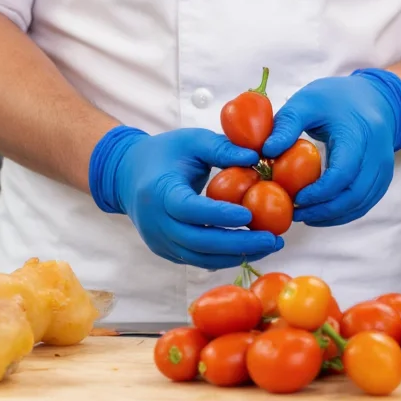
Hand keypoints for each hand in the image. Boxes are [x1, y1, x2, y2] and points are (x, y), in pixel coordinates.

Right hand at [89, 126, 283, 268]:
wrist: (127, 174)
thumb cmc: (165, 152)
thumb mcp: (191, 140)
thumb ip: (222, 147)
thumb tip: (256, 158)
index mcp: (158, 192)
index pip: (189, 209)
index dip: (219, 214)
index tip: (250, 214)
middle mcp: (156, 222)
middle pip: (199, 241)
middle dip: (239, 244)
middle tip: (273, 239)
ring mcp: (159, 241)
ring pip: (200, 257)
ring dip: (236, 255)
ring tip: (268, 246)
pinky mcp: (165, 251)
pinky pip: (197, 259)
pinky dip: (224, 257)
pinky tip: (250, 249)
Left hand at [262, 68, 400, 226]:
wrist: (375, 98)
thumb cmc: (335, 99)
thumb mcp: (307, 102)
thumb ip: (286, 125)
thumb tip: (265, 152)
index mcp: (359, 135)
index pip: (343, 173)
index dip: (319, 192)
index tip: (295, 199)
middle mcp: (377, 154)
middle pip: (354, 195)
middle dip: (323, 210)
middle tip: (295, 214)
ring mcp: (384, 168)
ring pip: (361, 204)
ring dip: (333, 216)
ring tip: (305, 216)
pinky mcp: (383, 178)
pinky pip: (365, 203)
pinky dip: (344, 213)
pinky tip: (321, 214)